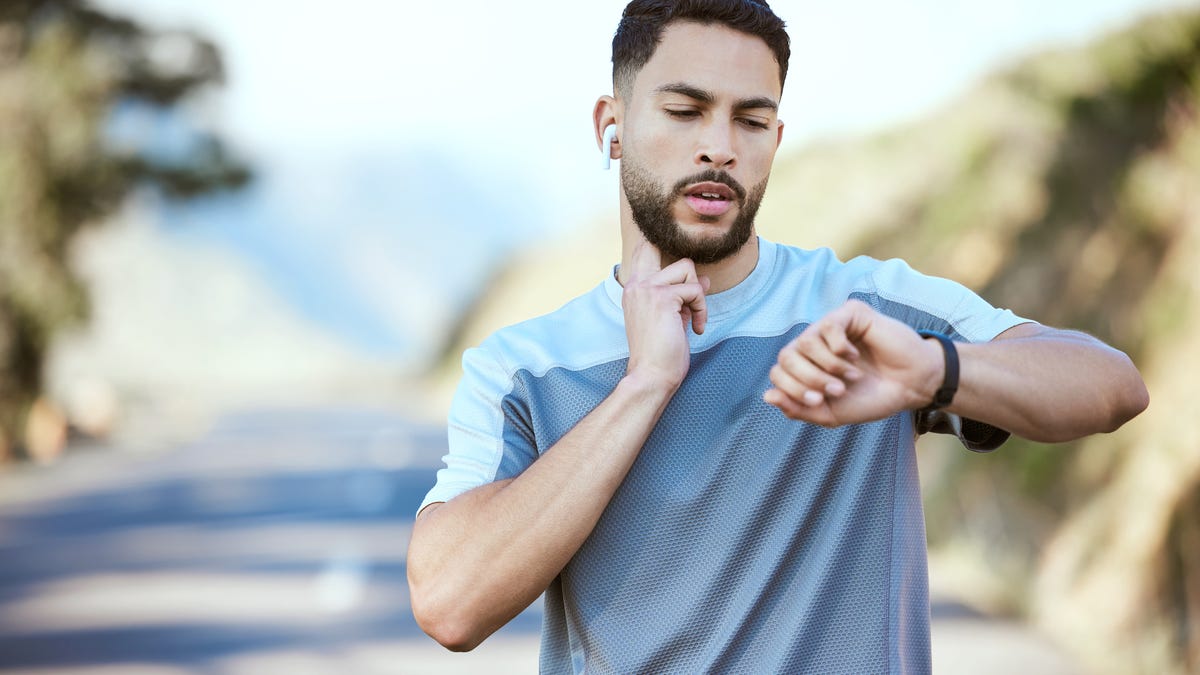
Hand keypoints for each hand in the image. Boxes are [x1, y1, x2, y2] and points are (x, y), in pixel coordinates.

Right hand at [621, 239, 709, 390]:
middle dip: (686, 272)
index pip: (644, 250)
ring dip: (697, 293)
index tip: (677, 265)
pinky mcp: (662, 297)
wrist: (651, 375)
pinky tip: (696, 329)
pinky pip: (696, 290)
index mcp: (634, 290)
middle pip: (667, 251)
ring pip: (686, 267)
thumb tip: (704, 279)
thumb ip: (683, 296)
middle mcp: (636, 285)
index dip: (662, 249)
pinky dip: (702, 309)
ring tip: (693, 317)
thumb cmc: (661, 353)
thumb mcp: (673, 318)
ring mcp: (647, 289)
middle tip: (690, 300)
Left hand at [763, 300, 941, 425]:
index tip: (817, 401)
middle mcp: (814, 342)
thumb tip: (767, 396)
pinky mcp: (850, 313)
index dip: (791, 389)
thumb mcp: (831, 413)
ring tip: (851, 377)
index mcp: (807, 365)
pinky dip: (839, 349)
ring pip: (806, 342)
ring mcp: (831, 325)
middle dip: (809, 379)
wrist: (911, 387)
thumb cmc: (872, 397)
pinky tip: (855, 356)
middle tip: (836, 391)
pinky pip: (828, 326)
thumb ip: (799, 408)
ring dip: (828, 366)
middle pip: (787, 356)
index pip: (778, 372)